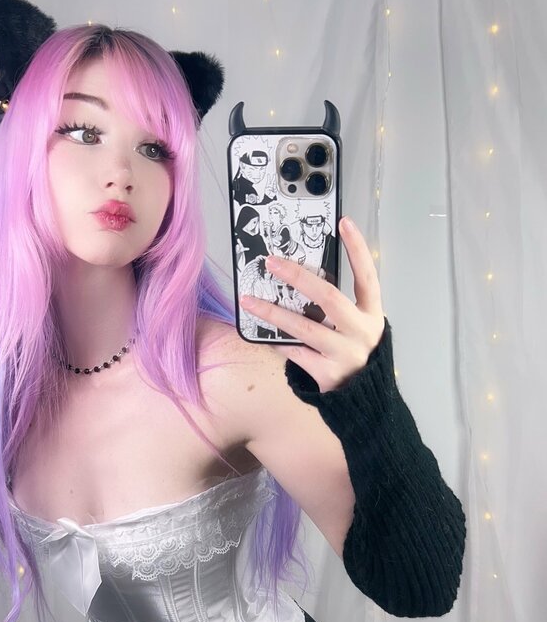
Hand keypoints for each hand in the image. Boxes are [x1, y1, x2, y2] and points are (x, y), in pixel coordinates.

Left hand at [239, 216, 385, 393]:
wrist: (365, 400)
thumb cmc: (355, 354)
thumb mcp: (357, 327)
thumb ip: (339, 307)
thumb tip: (300, 279)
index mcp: (372, 315)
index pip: (367, 276)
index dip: (357, 249)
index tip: (344, 222)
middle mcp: (361, 332)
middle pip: (329, 298)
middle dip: (298, 277)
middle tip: (273, 262)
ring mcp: (345, 354)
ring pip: (304, 327)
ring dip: (273, 312)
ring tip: (249, 299)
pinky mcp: (327, 373)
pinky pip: (294, 352)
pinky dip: (276, 341)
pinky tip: (260, 333)